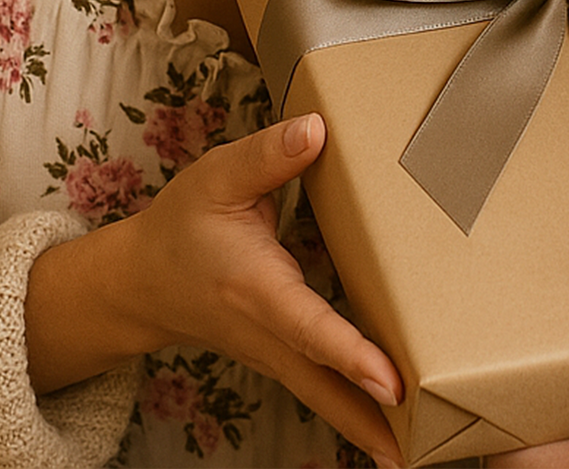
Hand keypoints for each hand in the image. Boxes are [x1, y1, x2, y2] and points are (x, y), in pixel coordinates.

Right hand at [28, 113, 402, 468]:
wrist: (140, 283)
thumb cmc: (181, 227)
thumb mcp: (216, 177)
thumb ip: (267, 154)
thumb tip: (317, 130)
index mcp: (255, 287)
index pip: (308, 326)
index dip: (349, 352)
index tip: (390, 380)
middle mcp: (267, 332)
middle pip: (325, 386)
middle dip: (372, 417)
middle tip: (428, 439)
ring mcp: (274, 354)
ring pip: (326, 397)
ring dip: (369, 423)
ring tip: (427, 443)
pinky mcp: (282, 358)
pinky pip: (322, 390)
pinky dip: (356, 409)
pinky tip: (394, 421)